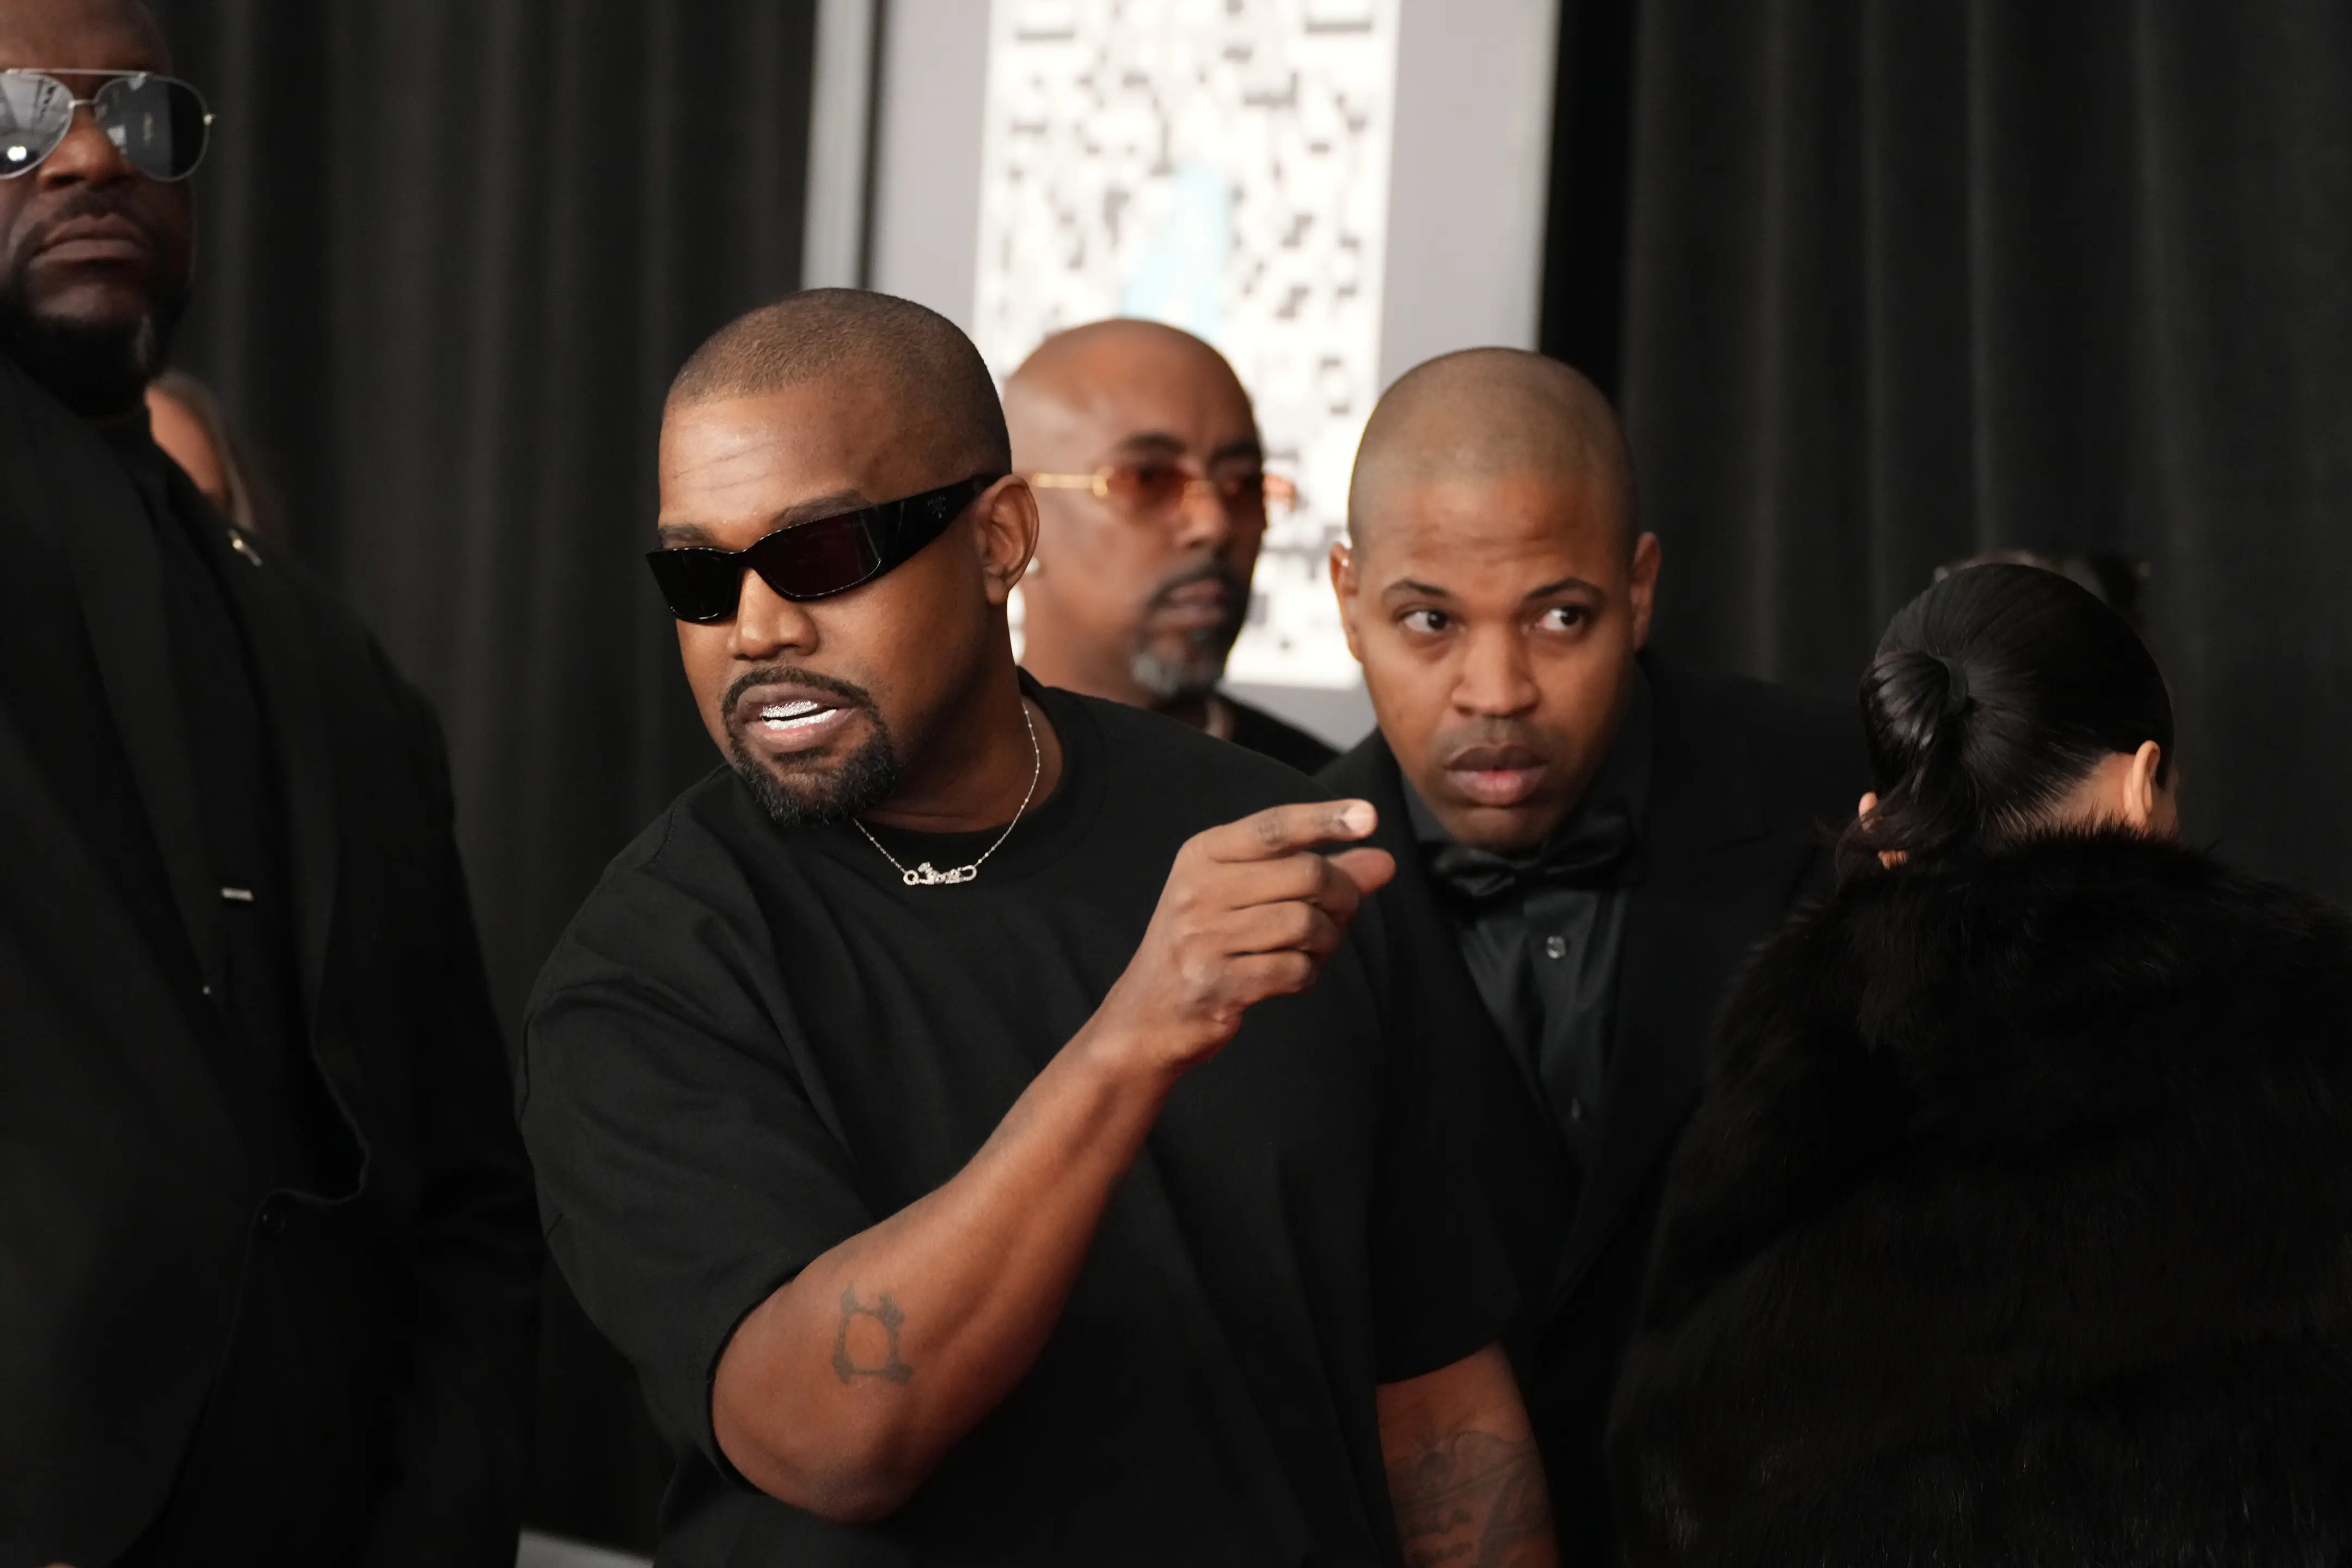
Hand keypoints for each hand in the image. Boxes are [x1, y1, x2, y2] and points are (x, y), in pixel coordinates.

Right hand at [1089, 800, 1395, 1075]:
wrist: (1145, 1017)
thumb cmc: (1206, 944)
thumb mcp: (1247, 895)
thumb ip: (1315, 873)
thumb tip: (1384, 862)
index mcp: (1203, 854)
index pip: (1274, 827)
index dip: (1325, 819)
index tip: (1370, 816)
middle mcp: (1199, 889)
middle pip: (1305, 874)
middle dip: (1344, 894)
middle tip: (1346, 912)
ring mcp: (1203, 937)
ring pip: (1305, 923)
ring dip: (1328, 940)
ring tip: (1316, 949)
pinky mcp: (1216, 983)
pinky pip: (1293, 970)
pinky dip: (1308, 974)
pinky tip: (1295, 974)